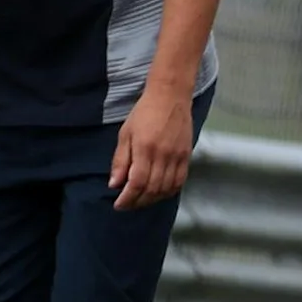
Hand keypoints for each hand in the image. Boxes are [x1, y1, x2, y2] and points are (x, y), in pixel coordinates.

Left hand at [111, 87, 195, 210]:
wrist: (170, 97)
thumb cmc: (144, 113)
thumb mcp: (125, 134)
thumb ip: (120, 161)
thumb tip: (114, 184)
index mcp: (145, 149)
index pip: (137, 183)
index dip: (127, 198)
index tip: (119, 205)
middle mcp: (164, 155)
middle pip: (152, 189)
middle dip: (138, 202)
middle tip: (127, 205)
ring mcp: (178, 156)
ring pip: (167, 188)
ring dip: (153, 199)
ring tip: (141, 200)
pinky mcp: (187, 155)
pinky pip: (180, 181)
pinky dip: (169, 191)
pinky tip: (159, 192)